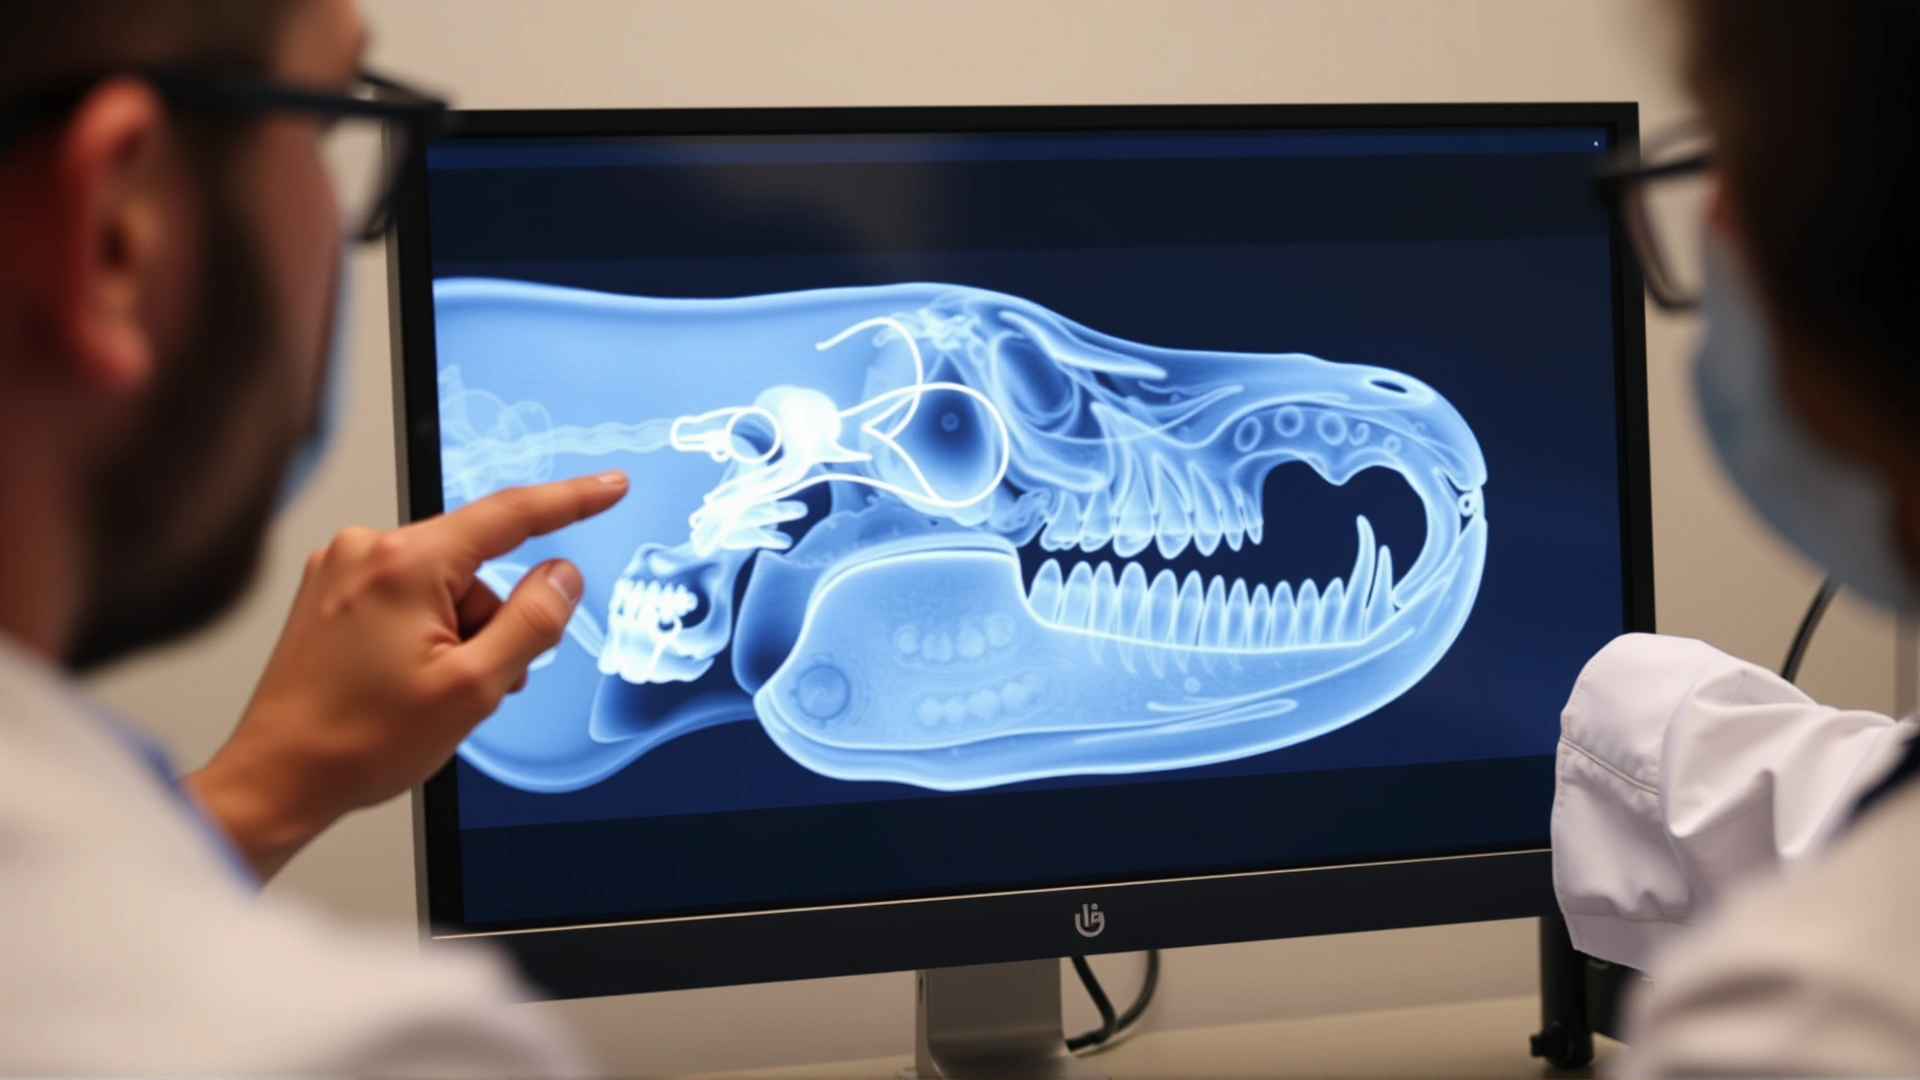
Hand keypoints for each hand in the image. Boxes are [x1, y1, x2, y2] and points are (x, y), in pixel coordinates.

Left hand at [186, 471, 628, 880]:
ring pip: (444, 586)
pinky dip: (427, 632)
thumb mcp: (472, 688)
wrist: (277, 778)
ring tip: (429, 693)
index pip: (510, 515)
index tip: (610, 486)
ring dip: (459, 634)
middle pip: (475, 566)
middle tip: (474, 684)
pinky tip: (406, 680)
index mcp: (403, 564)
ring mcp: (342, 569)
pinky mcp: (331, 592)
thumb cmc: (355, 741)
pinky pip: (409, 595)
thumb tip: (562, 577)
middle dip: (493, 622)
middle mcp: (366, 551)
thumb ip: (531, 622)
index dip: (572, 501)